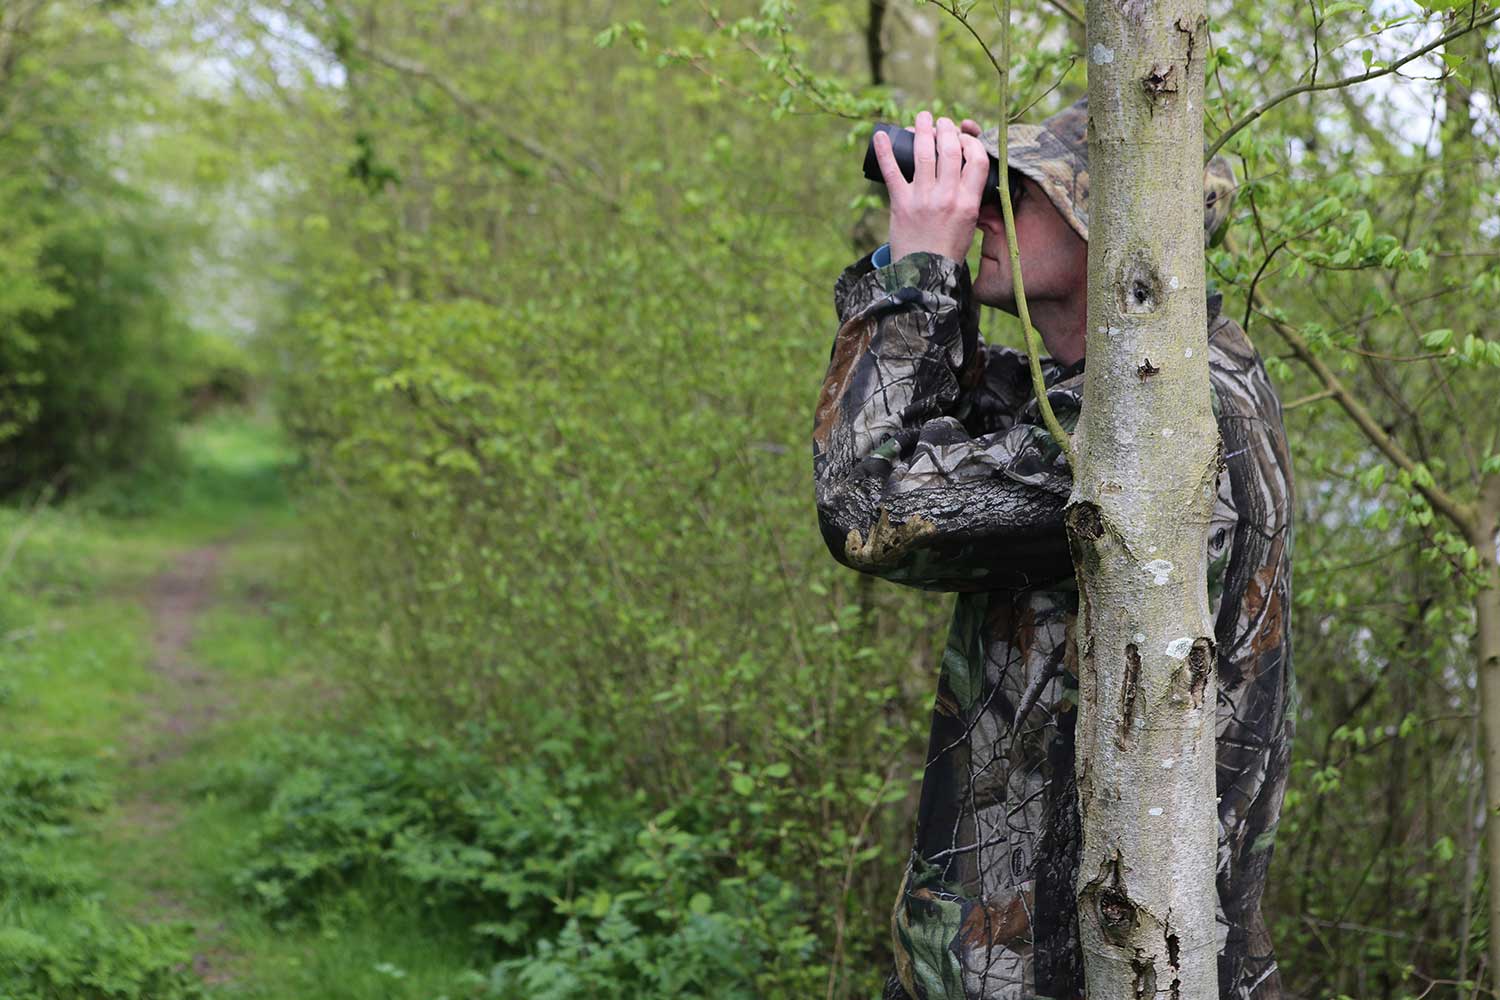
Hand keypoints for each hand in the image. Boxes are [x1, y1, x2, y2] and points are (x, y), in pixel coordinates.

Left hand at [871, 111, 989, 262]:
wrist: (923, 274)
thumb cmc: (948, 247)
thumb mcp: (970, 222)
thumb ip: (971, 197)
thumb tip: (969, 169)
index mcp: (969, 202)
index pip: (977, 158)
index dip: (970, 141)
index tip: (963, 137)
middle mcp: (947, 197)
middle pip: (950, 149)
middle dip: (946, 128)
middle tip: (941, 121)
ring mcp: (922, 199)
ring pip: (924, 153)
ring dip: (922, 128)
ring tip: (922, 117)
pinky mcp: (900, 203)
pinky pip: (891, 171)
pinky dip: (884, 151)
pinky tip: (880, 135)